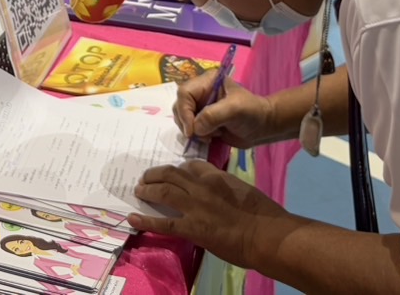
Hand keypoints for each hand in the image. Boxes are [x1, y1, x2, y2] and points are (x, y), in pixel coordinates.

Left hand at [130, 160, 285, 265]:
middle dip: (156, 174)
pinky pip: (163, 223)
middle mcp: (202, 186)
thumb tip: (217, 194)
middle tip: (146, 177)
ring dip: (148, 189)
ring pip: (164, 191)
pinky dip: (146, 220)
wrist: (266, 235)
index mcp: (216, 176)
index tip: (173, 173)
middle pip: (171, 173)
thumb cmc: (263, 214)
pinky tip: (133, 217)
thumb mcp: (242, 190)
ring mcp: (195, 207)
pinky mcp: (192, 228)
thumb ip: (225, 188)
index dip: (179, 169)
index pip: (191, 166)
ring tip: (138, 190)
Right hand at [174, 69, 276, 147]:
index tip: (192, 130)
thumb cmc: (252, 112)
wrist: (263, 127)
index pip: (184, 93)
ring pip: (183, 119)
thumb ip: (212, 116)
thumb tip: (194, 128)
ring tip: (210, 136)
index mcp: (207, 82)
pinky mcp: (203, 121)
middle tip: (201, 135)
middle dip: (187, 122)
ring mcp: (201, 107)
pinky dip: (197, 136)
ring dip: (193, 131)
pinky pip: (190, 129)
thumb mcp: (234, 110)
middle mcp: (200, 93)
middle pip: (179, 106)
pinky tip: (211, 138)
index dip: (184, 111)